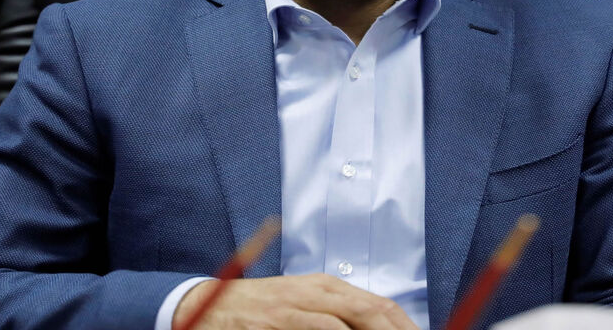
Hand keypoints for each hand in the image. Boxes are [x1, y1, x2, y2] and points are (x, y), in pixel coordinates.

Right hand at [173, 274, 420, 329]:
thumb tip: (380, 326)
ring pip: (347, 322)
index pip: (382, 306)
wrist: (206, 305)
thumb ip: (336, 314)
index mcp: (327, 286)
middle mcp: (315, 292)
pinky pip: (316, 329)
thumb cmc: (259, 310)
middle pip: (373, 311)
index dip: (407, 328)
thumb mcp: (301, 304)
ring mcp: (293, 306)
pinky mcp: (274, 321)